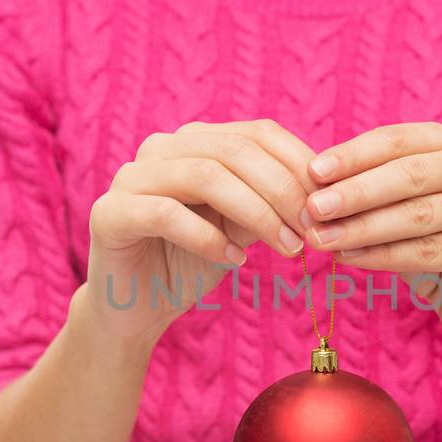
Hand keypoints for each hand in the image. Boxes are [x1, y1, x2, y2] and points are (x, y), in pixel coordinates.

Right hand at [84, 120, 314, 342]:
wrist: (135, 308)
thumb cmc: (192, 263)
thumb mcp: (241, 229)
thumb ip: (271, 205)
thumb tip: (324, 195)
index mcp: (195, 141)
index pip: (257, 133)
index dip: (300, 164)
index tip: (331, 203)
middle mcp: (161, 148)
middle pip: (235, 150)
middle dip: (283, 191)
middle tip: (313, 231)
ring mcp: (131, 177)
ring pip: (205, 176)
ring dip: (257, 213)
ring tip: (287, 248)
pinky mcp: (110, 213)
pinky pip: (167, 214)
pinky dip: (208, 238)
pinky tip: (234, 262)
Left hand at [302, 122, 441, 341]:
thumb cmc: (426, 239)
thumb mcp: (394, 205)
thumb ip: (363, 190)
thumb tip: (312, 188)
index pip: (396, 140)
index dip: (353, 155)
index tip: (312, 172)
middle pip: (409, 174)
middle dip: (356, 192)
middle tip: (314, 208)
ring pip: (418, 215)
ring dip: (363, 227)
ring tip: (323, 239)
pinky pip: (429, 251)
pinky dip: (384, 256)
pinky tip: (351, 259)